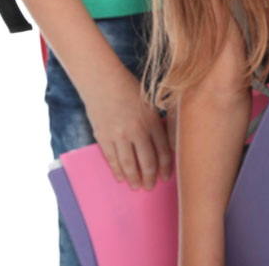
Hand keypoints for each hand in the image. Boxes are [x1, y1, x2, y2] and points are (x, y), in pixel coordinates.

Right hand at [82, 65, 172, 189]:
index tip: (166, 177)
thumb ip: (158, 123)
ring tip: (137, 186)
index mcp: (152, 121)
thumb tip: (166, 144)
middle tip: (151, 187)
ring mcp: (119, 135)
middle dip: (151, 177)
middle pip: (147, 161)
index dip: (166, 166)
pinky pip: (112, 159)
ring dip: (134, 178)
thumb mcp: (150, 104)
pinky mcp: (103, 137)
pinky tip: (121, 178)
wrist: (102, 82)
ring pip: (129, 164)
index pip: (163, 151)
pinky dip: (117, 170)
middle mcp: (137, 130)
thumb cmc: (129, 89)